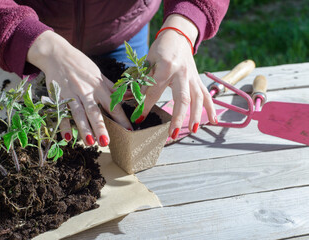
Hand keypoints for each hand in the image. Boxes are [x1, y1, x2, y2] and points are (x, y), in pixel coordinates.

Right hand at [27, 31, 132, 145]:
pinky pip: (60, 112)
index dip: (121, 117)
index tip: (129, 130)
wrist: (57, 55)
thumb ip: (112, 87)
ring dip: (83, 128)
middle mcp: (85, 91)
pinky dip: (63, 125)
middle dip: (100, 127)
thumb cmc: (81, 65)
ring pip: (78, 113)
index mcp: (98, 86)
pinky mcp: (57, 96)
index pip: (112, 104)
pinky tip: (66, 137)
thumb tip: (130, 96)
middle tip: (106, 142)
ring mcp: (70, 94)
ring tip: (90, 142)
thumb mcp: (98, 74)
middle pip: (94, 111)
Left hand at [142, 14, 216, 138]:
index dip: (146, 106)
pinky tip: (214, 121)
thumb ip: (142, 80)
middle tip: (172, 134)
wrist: (178, 36)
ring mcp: (192, 77)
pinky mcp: (198, 80)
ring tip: (192, 131)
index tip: (139, 119)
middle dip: (178, 117)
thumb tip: (127, 98)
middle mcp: (182, 73)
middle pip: (182, 98)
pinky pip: (206, 95)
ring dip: (196, 116)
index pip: (155, 91)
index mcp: (166, 67)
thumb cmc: (160, 49)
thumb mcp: (148, 61)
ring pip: (197, 99)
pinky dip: (211, 108)